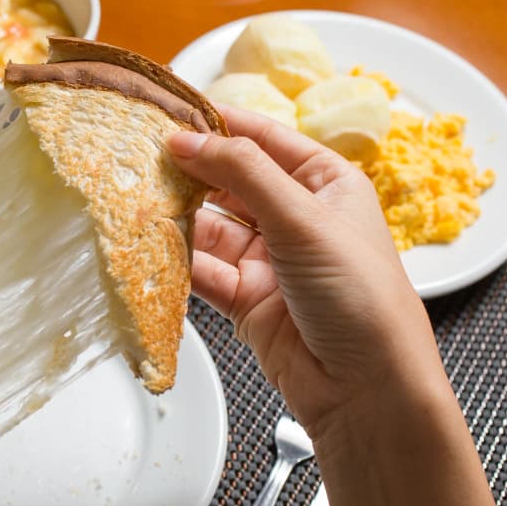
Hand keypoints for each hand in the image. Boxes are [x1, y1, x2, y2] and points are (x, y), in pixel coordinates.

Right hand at [168, 106, 502, 505]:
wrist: (369, 392)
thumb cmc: (361, 299)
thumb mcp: (305, 220)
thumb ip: (244, 174)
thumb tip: (189, 138)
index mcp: (326, 185)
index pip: (265, 139)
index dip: (219, 125)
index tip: (171, 113)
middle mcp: (296, 218)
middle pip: (231, 182)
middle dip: (191, 171)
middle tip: (142, 156)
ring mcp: (269, 261)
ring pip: (211, 227)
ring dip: (178, 216)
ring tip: (137, 199)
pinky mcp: (246, 300)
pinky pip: (203, 271)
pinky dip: (178, 261)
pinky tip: (152, 247)